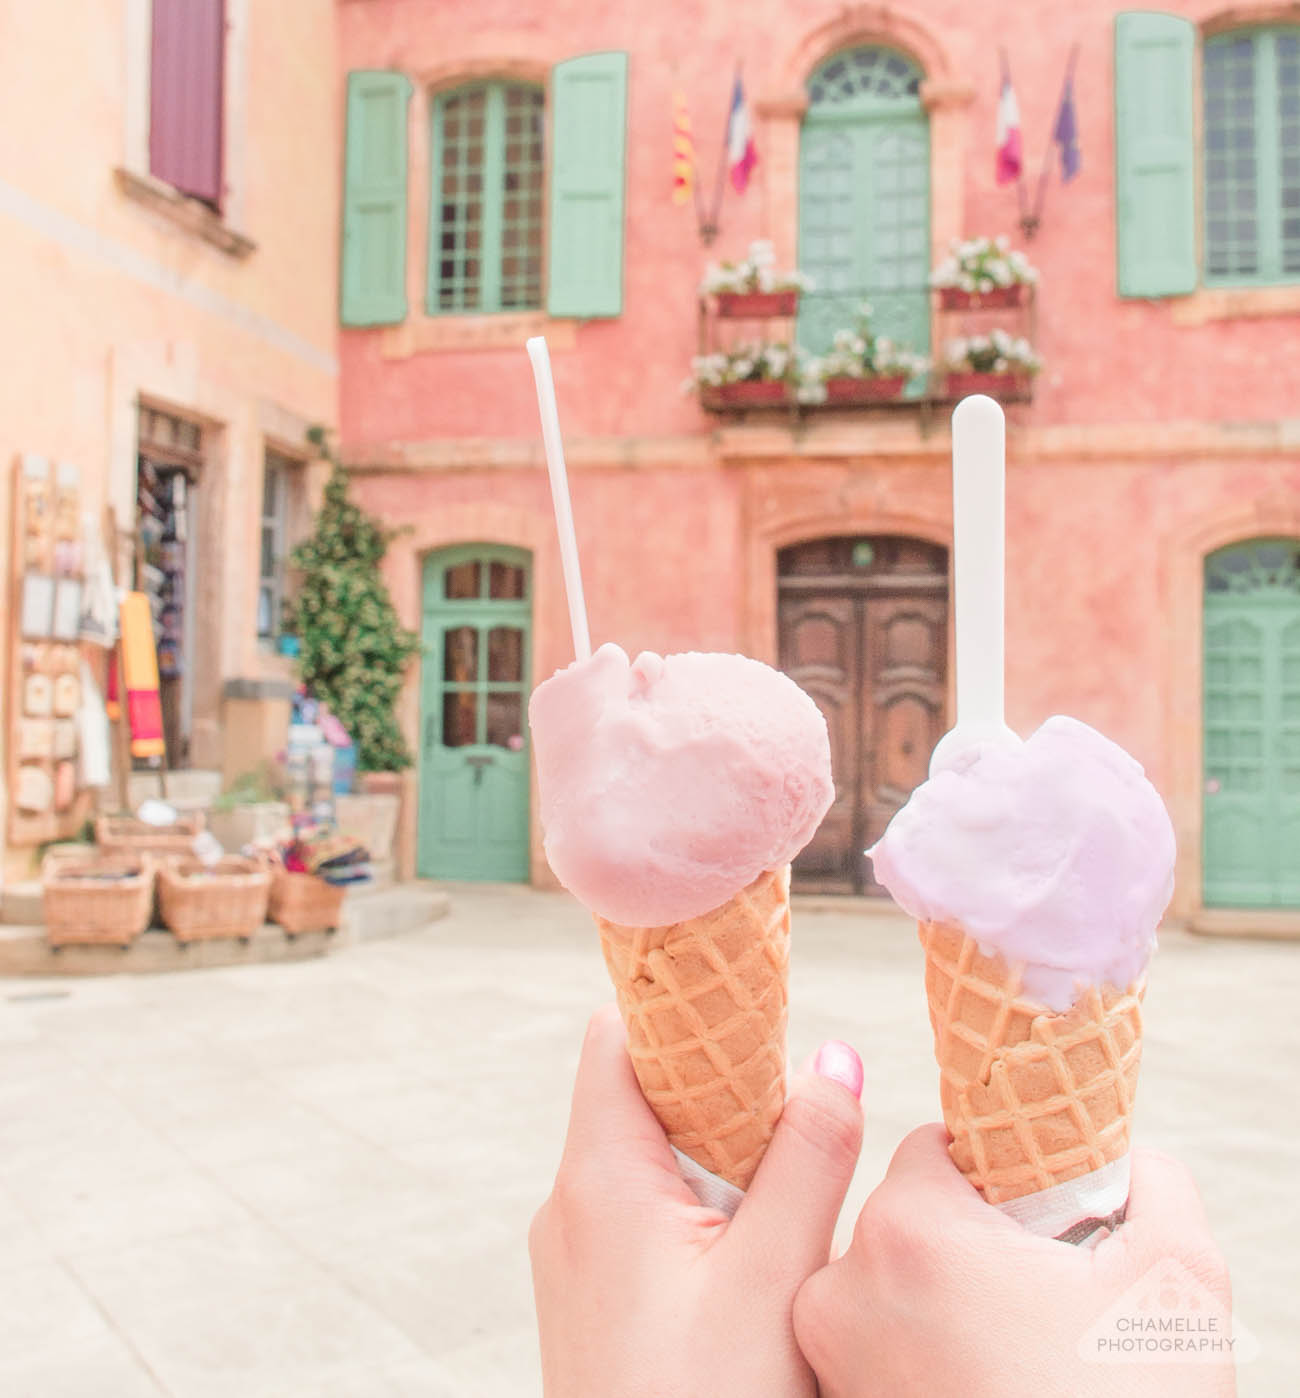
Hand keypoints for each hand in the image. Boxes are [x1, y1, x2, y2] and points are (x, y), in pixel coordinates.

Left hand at [530, 1004, 864, 1397]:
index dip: (680, 1008)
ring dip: (719, 1153)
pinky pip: (644, 1214)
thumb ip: (806, 1158)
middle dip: (721, 1087)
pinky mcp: (596, 1298)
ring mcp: (578, 1255)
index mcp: (600, 1179)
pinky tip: (754, 1245)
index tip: (749, 997)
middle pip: (641, 1093)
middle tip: (795, 1101)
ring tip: (788, 1179)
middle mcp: (572, 1206)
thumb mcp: (775, 1277)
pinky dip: (701, 1204)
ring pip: (650, 1157)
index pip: (619, 1037)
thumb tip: (833, 1059)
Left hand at [794, 1125, 1235, 1397]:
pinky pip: (872, 1342)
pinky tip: (978, 1376)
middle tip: (1034, 1292)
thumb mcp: (1174, 1284)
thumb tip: (1130, 1163)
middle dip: (969, 1240)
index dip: (996, 1174)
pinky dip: (916, 1348)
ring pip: (888, 1282)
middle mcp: (844, 1283)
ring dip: (939, 1297)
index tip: (1038, 1218)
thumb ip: (1151, 1185)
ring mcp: (829, 1353)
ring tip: (1010, 1345)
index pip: (936, 1149)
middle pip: (908, 1217)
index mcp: (909, 1230)